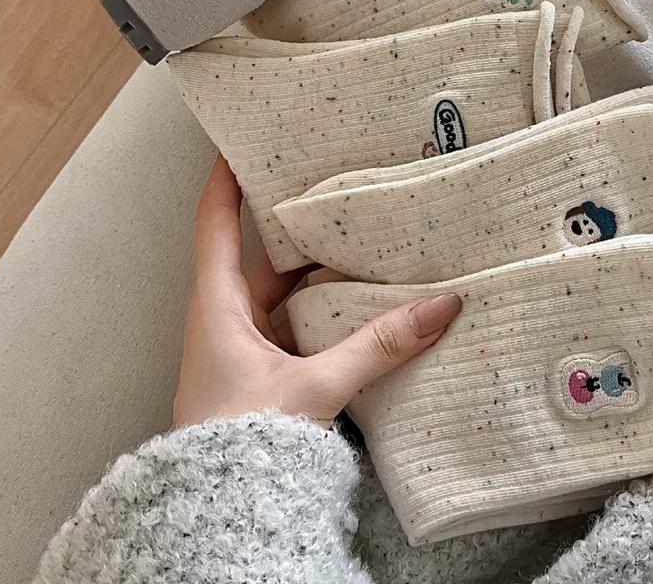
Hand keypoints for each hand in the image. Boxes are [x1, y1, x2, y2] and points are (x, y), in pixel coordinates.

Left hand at [172, 157, 461, 427]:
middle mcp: (224, 317)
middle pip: (260, 254)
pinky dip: (321, 313)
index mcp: (217, 304)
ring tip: (359, 244)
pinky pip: (293, 326)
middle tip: (332, 191)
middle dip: (295, 226)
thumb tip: (437, 307)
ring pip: (281, 293)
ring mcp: (241, 346)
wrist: (219, 513)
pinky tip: (357, 310)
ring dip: (315, 275)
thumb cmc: (243, 443)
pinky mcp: (259, 373)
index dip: (225, 177)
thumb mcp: (314, 387)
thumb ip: (378, 347)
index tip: (240, 140)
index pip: (215, 221)